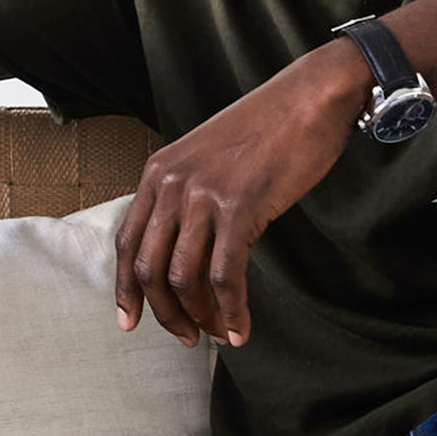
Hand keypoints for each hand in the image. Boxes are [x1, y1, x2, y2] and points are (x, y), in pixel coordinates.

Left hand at [116, 42, 369, 346]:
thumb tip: (186, 247)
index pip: (127, 242)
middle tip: (186, 338)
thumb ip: (189, 195)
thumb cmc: (268, 129)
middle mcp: (171, 184)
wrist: (311, 98)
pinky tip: (240, 329)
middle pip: (150, 267)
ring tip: (218, 334)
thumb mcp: (209, 158)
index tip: (129, 322)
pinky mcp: (239, 207)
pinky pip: (225, 274)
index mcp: (158, 173)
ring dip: (200, 316)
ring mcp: (203, 195)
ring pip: (184, 277)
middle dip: (164, 312)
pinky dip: (231, 309)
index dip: (126, 289)